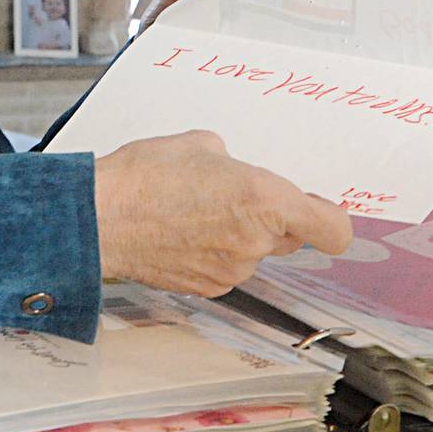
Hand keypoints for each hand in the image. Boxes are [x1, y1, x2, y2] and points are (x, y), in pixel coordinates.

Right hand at [93, 130, 351, 294]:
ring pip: (253, 252)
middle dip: (271, 219)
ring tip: (193, 213)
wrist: (98, 217)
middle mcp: (256, 241)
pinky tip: (180, 233)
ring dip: (237, 236)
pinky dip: (212, 253)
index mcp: (266, 200)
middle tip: (232, 197)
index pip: (334, 229)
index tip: (319, 211)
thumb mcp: (199, 144)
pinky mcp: (207, 287)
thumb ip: (232, 163)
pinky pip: (225, 267)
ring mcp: (232, 270)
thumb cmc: (144, 176)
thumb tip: (232, 173)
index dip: (331, 220)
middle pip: (290, 238)